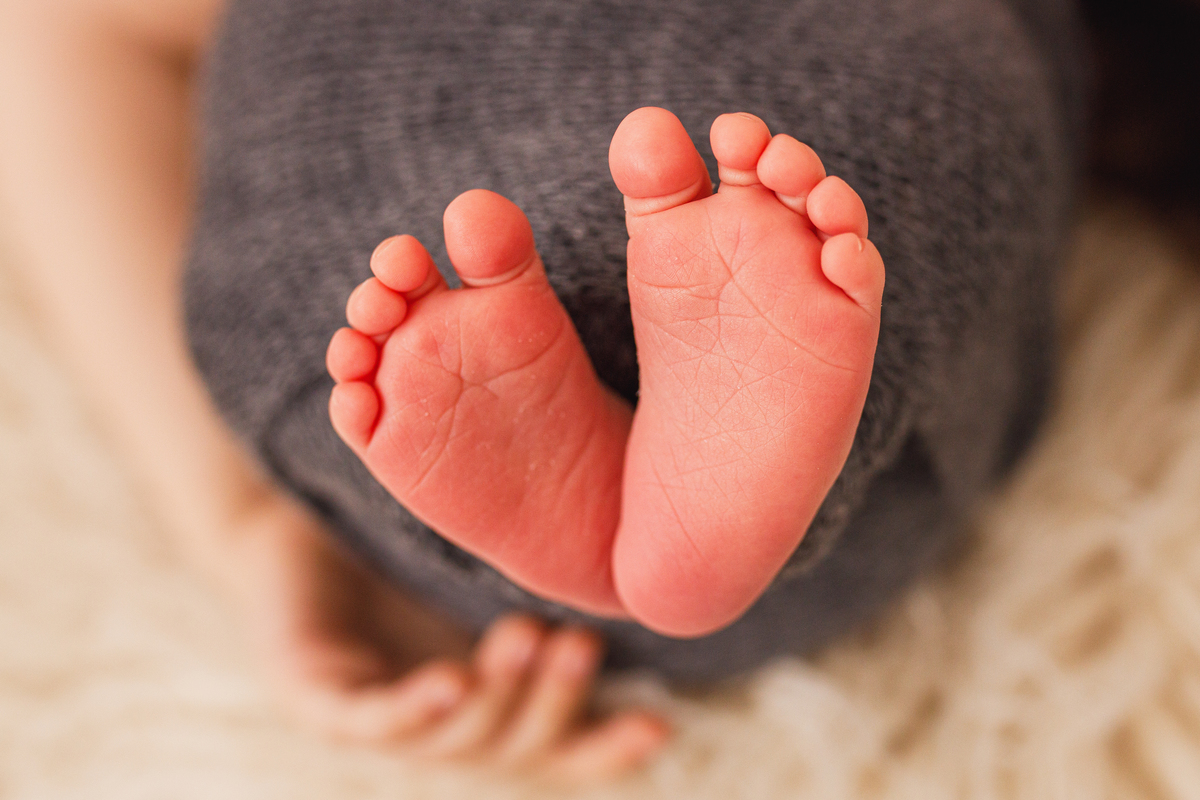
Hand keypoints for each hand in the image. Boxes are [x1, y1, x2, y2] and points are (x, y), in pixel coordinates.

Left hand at [224, 495, 668, 782]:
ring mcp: (375, 716)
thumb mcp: (478, 558)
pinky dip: (410, 708)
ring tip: (527, 637)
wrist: (285, 515)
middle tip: (580, 644)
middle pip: (508, 742)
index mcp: (478, 698)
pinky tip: (447, 683)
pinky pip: (366, 717)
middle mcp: (434, 719)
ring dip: (495, 697)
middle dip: (550, 701)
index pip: (552, 742)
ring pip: (449, 735)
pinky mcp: (314, 697)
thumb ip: (538, 573)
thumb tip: (635, 553)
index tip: (657, 724)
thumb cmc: (393, 533)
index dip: (603, 747)